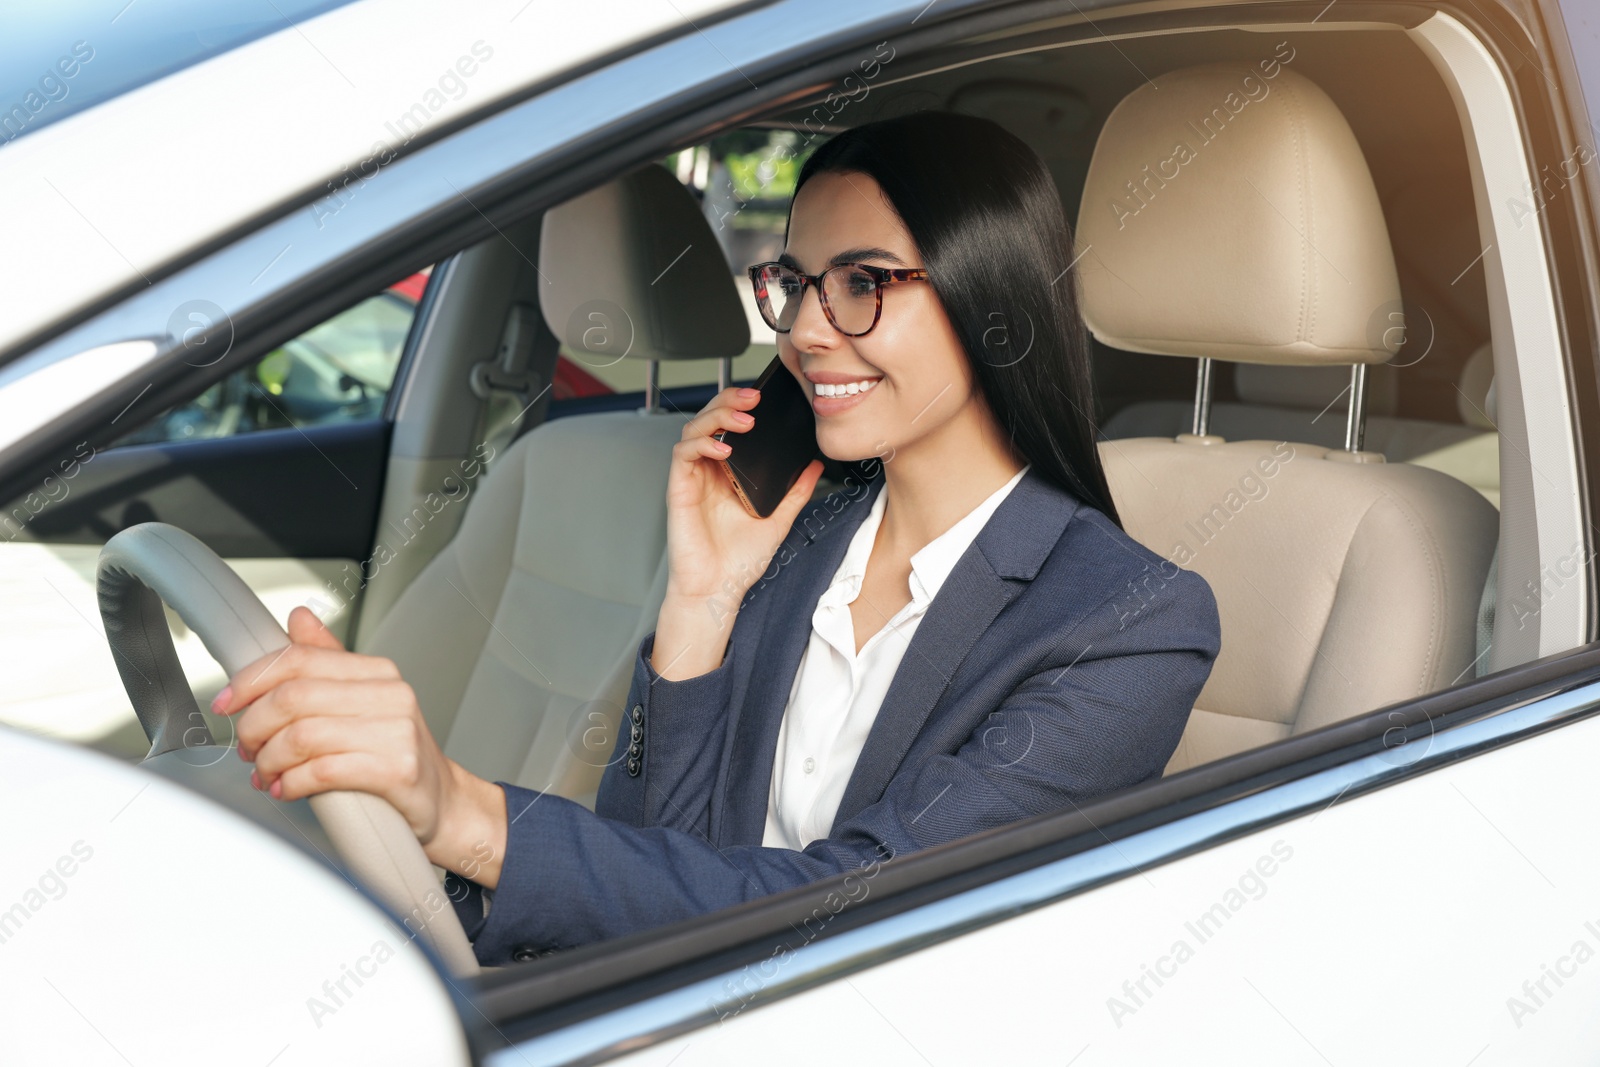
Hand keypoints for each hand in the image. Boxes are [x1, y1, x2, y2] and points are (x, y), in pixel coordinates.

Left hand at [214, 606, 506, 887]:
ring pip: (303, 735)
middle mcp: (390, 694)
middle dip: (254, 726)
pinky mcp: (396, 770)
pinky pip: (324, 771)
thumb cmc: (396, 754)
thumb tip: (298, 619)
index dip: (252, 680)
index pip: (300, 659)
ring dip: (270, 760)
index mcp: (378, 672)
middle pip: (295, 697)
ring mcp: (397, 731)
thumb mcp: (365, 701)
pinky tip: (287, 789)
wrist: (443, 801)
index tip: (226, 703)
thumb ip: (329, 662)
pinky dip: (293, 783)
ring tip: (266, 774)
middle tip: (246, 748)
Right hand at [665, 384, 823, 605]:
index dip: (741, 405)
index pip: (729, 425)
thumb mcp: (778, 520)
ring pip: (694, 429)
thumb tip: (815, 466)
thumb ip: (795, 492)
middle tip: (754, 396)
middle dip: (729, 400)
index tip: (766, 398)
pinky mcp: (679, 489)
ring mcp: (692, 478)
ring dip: (717, 416)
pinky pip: (683, 454)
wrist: (718, 589)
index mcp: (728, 473)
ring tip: (744, 418)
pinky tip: (725, 448)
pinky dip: (702, 443)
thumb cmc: (739, 560)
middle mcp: (708, 471)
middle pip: (710, 418)